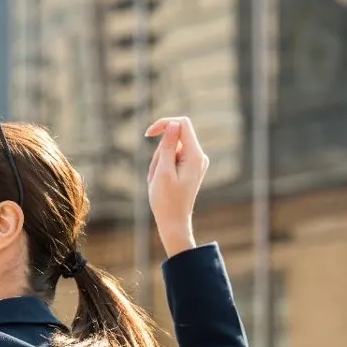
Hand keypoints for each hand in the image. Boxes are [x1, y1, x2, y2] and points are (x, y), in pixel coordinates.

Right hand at [144, 116, 208, 256]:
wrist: (174, 221)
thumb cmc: (166, 200)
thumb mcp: (163, 172)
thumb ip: (168, 147)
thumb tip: (173, 125)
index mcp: (195, 155)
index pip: (181, 124)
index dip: (164, 124)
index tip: (148, 134)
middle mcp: (199, 156)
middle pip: (174, 137)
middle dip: (160, 150)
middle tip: (156, 173)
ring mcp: (195, 162)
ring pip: (171, 148)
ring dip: (159, 160)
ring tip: (158, 180)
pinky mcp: (189, 167)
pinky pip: (172, 158)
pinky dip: (163, 166)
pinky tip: (162, 182)